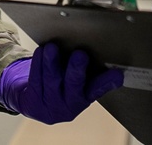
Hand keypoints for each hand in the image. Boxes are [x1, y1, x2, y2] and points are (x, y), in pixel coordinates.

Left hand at [0, 43, 122, 123]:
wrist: (37, 103)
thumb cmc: (61, 85)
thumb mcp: (78, 80)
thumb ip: (88, 69)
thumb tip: (99, 44)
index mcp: (85, 97)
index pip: (98, 88)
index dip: (108, 82)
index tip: (117, 74)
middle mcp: (70, 105)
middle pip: (74, 85)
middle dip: (76, 70)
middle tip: (80, 55)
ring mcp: (51, 107)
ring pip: (51, 82)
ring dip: (51, 64)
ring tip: (52, 48)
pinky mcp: (34, 104)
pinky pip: (35, 81)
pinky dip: (38, 65)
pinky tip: (40, 52)